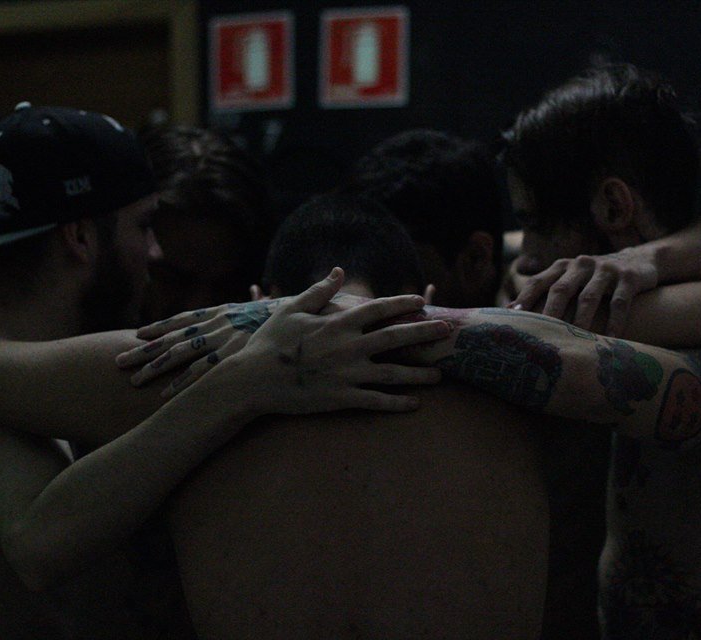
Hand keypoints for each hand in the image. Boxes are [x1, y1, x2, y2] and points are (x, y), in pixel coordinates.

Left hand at [116, 297, 284, 386]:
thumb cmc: (290, 313)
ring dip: (155, 367)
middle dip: (144, 350)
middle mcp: (216, 324)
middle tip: (119, 361)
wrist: (307, 315)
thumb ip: (257, 300)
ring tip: (133, 380)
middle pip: (172, 337)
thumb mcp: (270, 303)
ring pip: (180, 354)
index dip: (159, 327)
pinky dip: (182, 383)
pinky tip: (165, 394)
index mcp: (222, 311)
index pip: (183, 318)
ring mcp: (222, 340)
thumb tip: (257, 290)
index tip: (139, 334)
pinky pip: (202, 372)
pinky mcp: (232, 357)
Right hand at [121, 268, 450, 404]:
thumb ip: (320, 291)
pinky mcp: (342, 398)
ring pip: (393, 373)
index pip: (379, 309)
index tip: (420, 300)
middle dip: (425, 333)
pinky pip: (376, 401)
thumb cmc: (269, 342)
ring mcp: (347, 374)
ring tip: (439, 375)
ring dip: (419, 374)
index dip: (402, 303)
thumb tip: (339, 271)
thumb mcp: (292, 309)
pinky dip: (397, 402)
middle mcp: (349, 347)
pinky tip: (414, 404)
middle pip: (396, 337)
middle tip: (448, 331)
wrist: (253, 380)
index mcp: (338, 323)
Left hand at [509, 249, 658, 335]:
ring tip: (575, 341)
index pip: (539, 281)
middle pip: (561, 289)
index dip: (525, 297)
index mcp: (564, 266)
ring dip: (580, 320)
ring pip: (589, 297)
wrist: (641, 260)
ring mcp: (606, 270)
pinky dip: (614, 322)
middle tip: (541, 333)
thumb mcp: (573, 278)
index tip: (512, 315)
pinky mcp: (628, 278)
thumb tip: (510, 310)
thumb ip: (547, 289)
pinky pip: (619, 303)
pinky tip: (610, 338)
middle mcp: (582, 264)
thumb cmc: (596, 277)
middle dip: (549, 312)